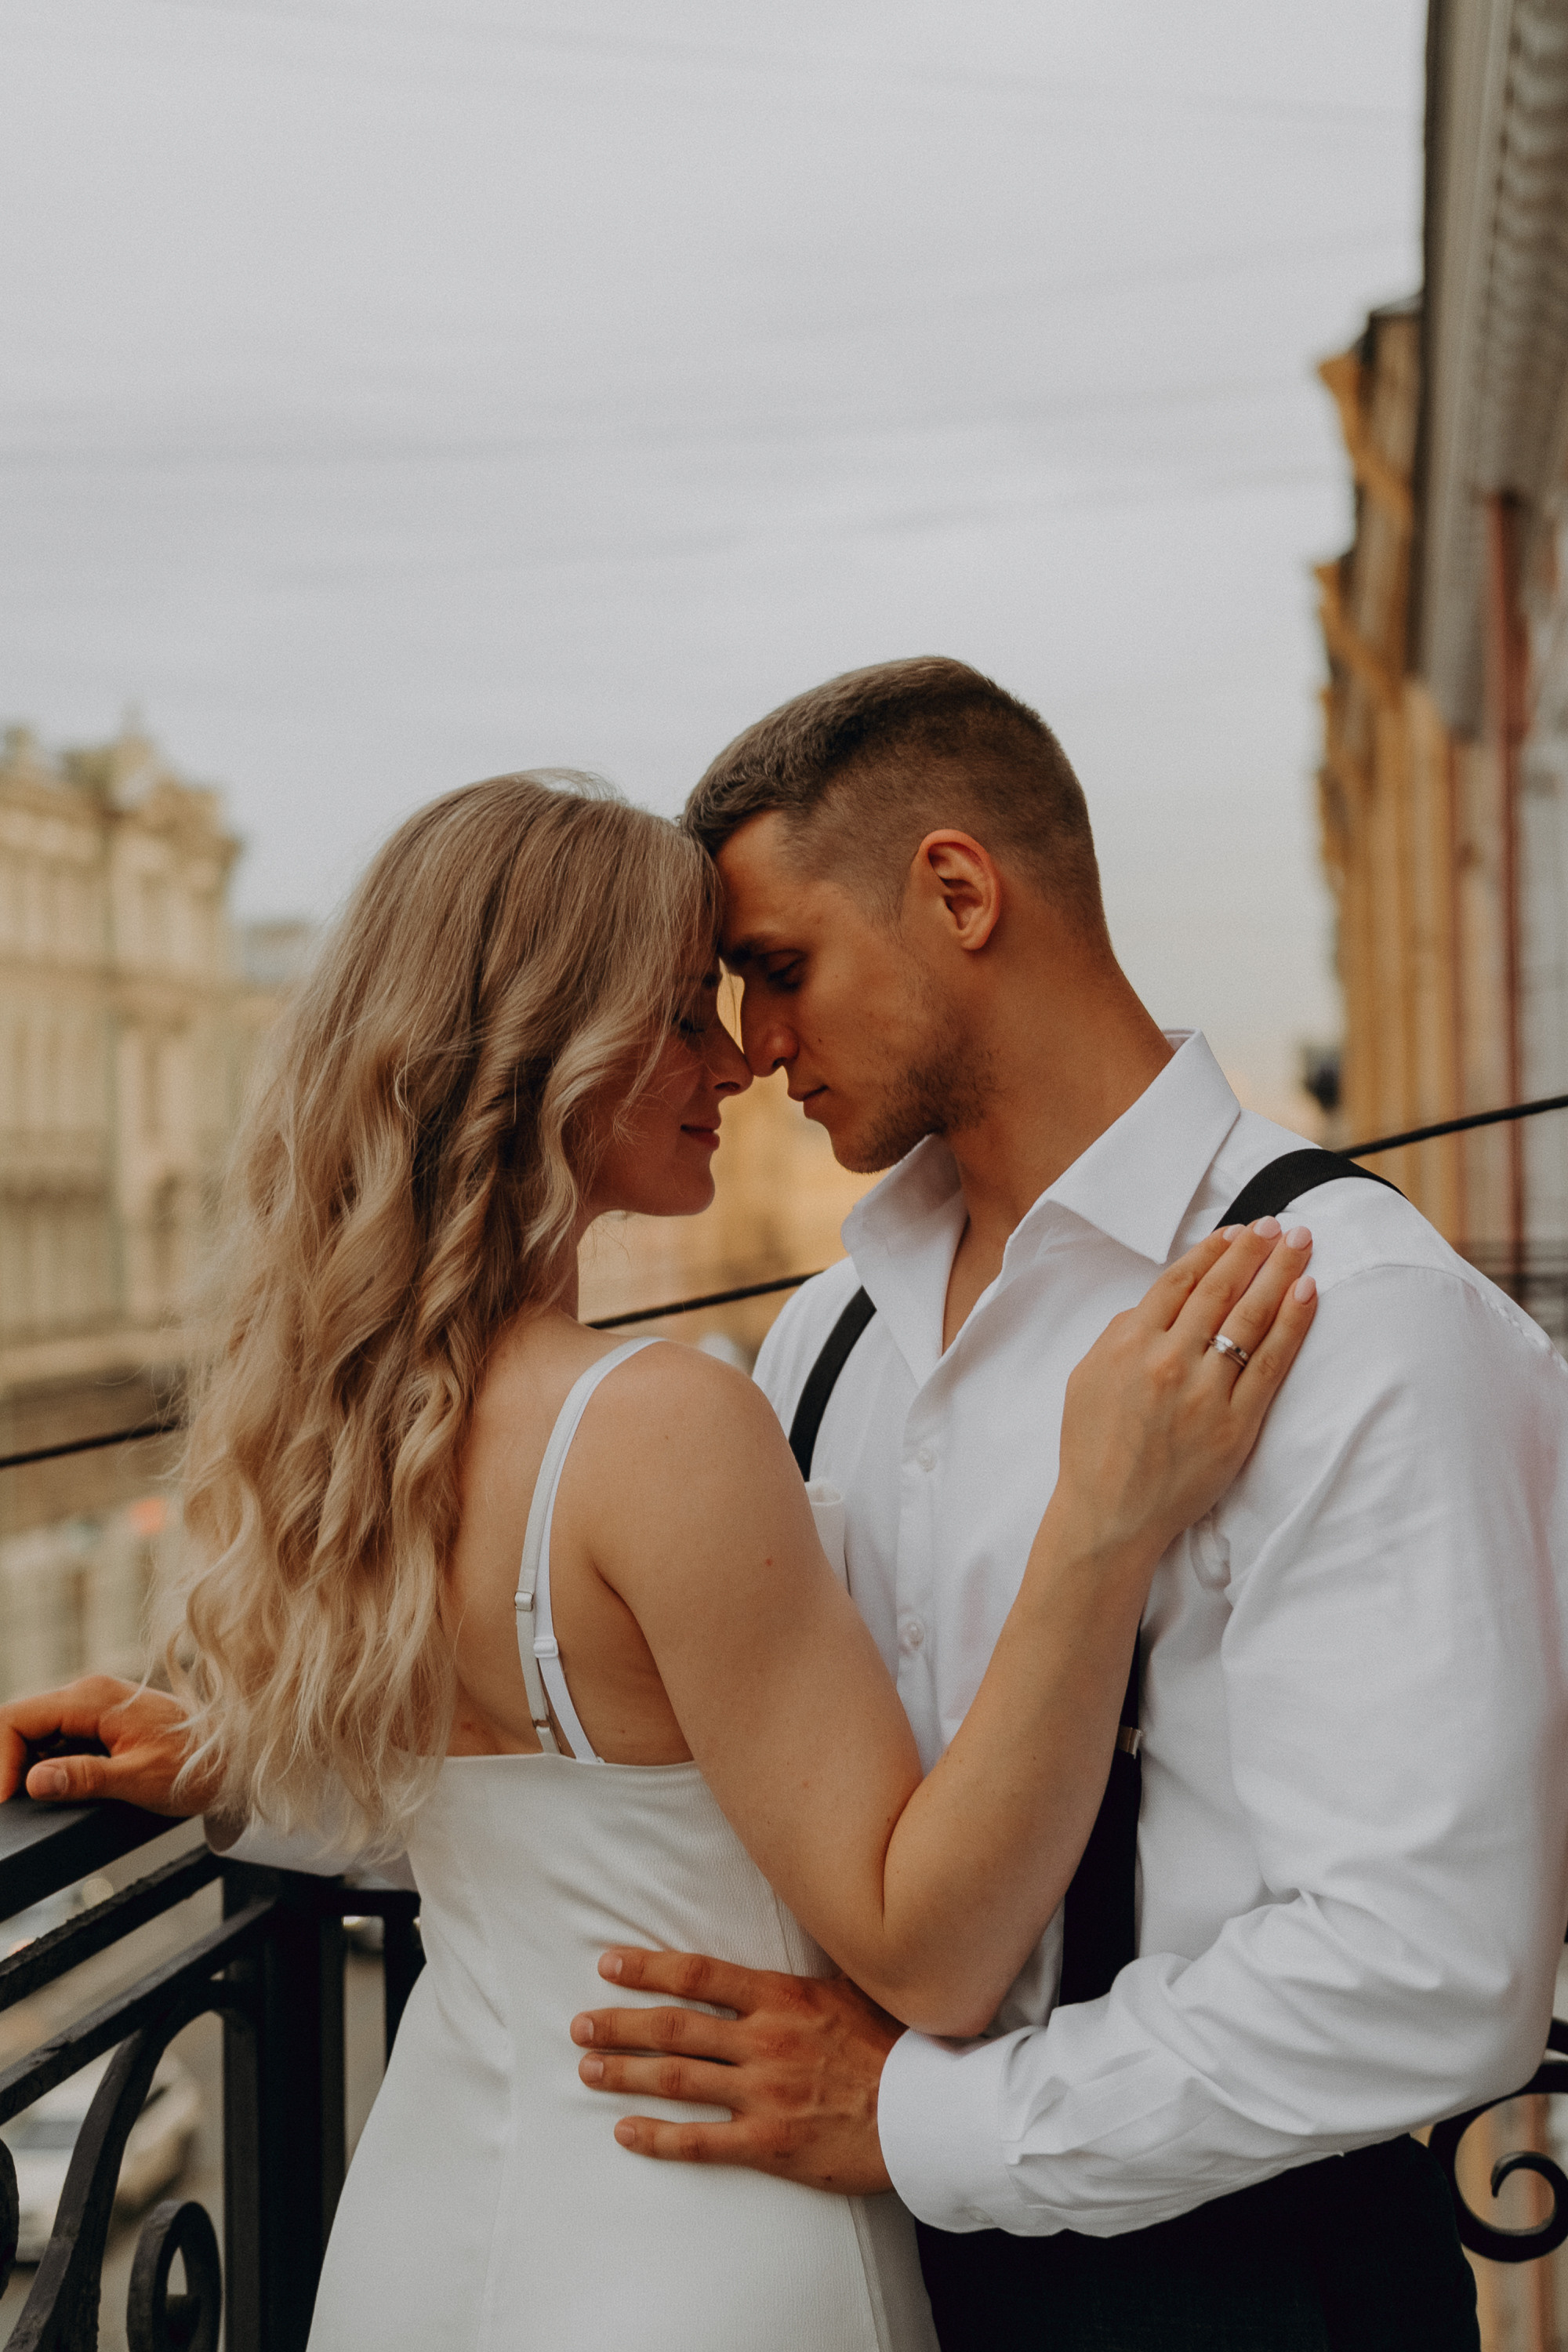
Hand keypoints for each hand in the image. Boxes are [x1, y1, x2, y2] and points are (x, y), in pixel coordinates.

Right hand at [0, 1676, 204, 1813]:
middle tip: (11, 1804)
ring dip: (24, 1765)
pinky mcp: (100, 1722)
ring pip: (35, 1732)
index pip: (16, 1718)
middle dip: (7, 1763)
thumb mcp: (138, 1778)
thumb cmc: (196, 1766)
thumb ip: (84, 1777)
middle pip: (20, 1722)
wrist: (233, 1759)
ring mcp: (94, 1707)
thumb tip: (34, 1781)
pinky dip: (45, 1764)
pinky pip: (56, 1739)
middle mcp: (88, 1694)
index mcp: (92, 1698)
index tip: (4, 1798)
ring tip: (30, 1800)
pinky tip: (54, 1789)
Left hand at [570, 1949, 899, 2193]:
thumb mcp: (853, 1989)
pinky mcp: (770, 2143)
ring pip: (677, 2080)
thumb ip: (809, 1972)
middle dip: (620, 2025)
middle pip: (674, 2028)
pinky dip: (658, 2138)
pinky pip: (701, 2141)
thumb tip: (795, 1929)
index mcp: (782, 1998)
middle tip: (579, 2026)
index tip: (608, 1965)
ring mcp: (765, 2093)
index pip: (700, 1975)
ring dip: (626, 2074)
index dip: (648, 1968)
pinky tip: (626, 2133)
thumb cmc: (894, 2045)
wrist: (928, 2111)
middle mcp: (764, 2041)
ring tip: (588, 2071)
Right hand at [1050, 1217, 1317, 1569]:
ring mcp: (1205, 1391)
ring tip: (1299, 1244)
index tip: (1237, 1231)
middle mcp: (1168, 1359)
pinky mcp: (1235, 1424)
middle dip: (1253, 1250)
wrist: (1109, 1514)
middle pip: (1220, 1290)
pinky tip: (1307, 1293)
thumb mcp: (1087, 1376)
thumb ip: (1120, 1334)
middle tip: (1278, 1225)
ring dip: (1278, 1272)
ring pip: (1249, 1317)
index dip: (1213, 1251)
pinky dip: (1292, 1323)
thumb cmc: (1093, 1447)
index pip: (1179, 1281)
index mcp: (1129, 1342)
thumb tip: (1158, 1304)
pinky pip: (1271, 1362)